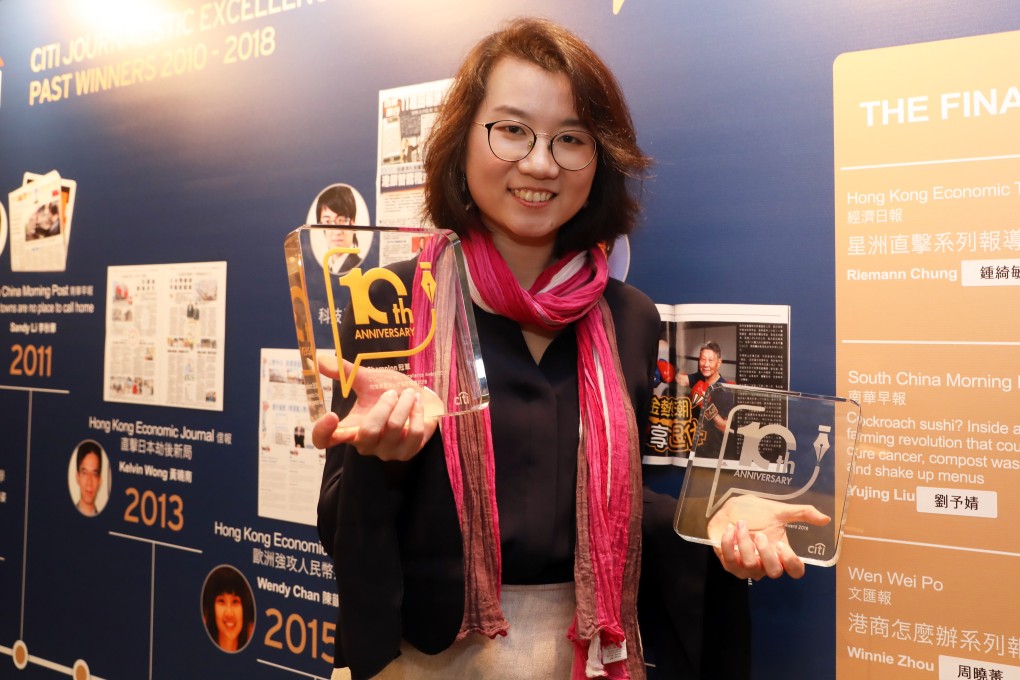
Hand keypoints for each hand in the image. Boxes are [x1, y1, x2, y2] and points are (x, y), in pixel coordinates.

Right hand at [311, 356, 441, 460]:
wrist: (419, 401)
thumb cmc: (390, 391)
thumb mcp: (368, 380)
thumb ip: (345, 372)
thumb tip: (320, 359)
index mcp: (350, 427)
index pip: (325, 440)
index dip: (323, 433)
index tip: (332, 415)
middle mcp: (365, 444)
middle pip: (368, 432)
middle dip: (384, 406)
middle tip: (392, 392)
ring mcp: (386, 451)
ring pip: (394, 429)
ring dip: (404, 405)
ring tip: (409, 394)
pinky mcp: (407, 452)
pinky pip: (413, 434)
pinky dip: (417, 413)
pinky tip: (417, 404)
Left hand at [707, 495, 829, 579]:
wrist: (730, 509)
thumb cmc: (756, 514)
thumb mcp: (779, 511)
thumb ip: (802, 514)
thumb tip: (825, 518)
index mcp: (780, 553)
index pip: (795, 570)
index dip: (791, 562)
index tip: (781, 544)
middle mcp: (766, 564)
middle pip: (774, 572)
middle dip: (766, 553)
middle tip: (760, 534)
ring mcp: (747, 567)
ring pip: (750, 567)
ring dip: (744, 543)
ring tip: (740, 524)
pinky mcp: (730, 564)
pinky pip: (729, 562)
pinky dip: (729, 544)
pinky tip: (729, 529)